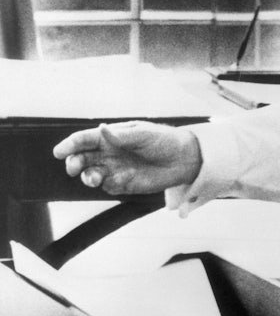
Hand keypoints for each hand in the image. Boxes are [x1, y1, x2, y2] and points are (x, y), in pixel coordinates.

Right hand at [53, 121, 201, 195]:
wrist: (183, 159)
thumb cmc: (163, 140)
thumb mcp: (143, 134)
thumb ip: (122, 135)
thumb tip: (102, 129)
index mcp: (110, 137)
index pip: (84, 139)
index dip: (70, 145)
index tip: (60, 151)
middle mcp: (108, 153)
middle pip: (81, 158)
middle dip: (74, 163)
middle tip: (73, 167)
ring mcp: (114, 169)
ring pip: (90, 175)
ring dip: (87, 176)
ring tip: (94, 177)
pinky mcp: (123, 184)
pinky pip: (108, 187)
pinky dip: (108, 185)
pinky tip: (117, 180)